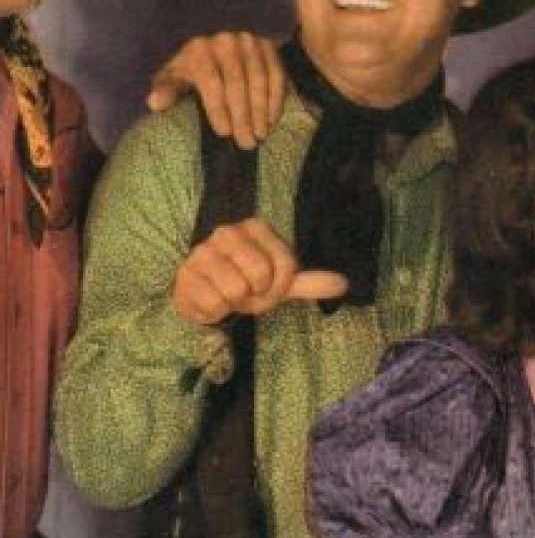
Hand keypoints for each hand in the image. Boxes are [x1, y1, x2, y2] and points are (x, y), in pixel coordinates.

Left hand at [147, 32, 287, 148]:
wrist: (217, 46)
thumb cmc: (192, 71)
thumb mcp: (175, 78)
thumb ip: (167, 90)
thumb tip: (154, 103)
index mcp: (198, 49)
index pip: (211, 82)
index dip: (218, 109)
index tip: (224, 133)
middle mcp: (225, 41)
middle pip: (237, 83)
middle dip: (242, 116)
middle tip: (246, 142)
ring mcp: (250, 41)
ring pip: (259, 80)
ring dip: (261, 110)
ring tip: (260, 135)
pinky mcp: (269, 46)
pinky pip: (277, 75)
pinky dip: (276, 99)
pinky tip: (272, 120)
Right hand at [172, 217, 346, 323]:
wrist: (203, 293)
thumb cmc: (245, 283)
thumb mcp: (279, 282)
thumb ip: (309, 282)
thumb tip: (344, 284)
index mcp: (256, 227)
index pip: (287, 264)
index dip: (281, 286)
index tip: (269, 286)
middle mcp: (228, 232)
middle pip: (261, 275)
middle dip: (259, 295)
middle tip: (248, 292)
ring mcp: (204, 251)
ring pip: (237, 290)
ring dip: (235, 303)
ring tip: (229, 294)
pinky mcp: (187, 273)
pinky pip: (215, 303)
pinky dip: (217, 310)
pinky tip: (212, 298)